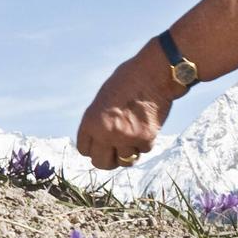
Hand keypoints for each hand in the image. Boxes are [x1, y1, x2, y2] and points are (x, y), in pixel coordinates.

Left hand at [75, 53, 165, 170]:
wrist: (153, 74)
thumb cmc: (127, 82)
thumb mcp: (102, 100)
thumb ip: (98, 122)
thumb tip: (99, 143)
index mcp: (91, 122)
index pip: (84, 150)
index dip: (92, 148)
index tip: (99, 146)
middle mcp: (106, 133)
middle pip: (101, 163)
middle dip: (106, 160)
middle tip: (113, 155)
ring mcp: (126, 138)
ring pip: (124, 161)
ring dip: (127, 153)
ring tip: (131, 140)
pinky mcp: (146, 139)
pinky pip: (142, 151)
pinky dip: (144, 143)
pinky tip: (145, 128)